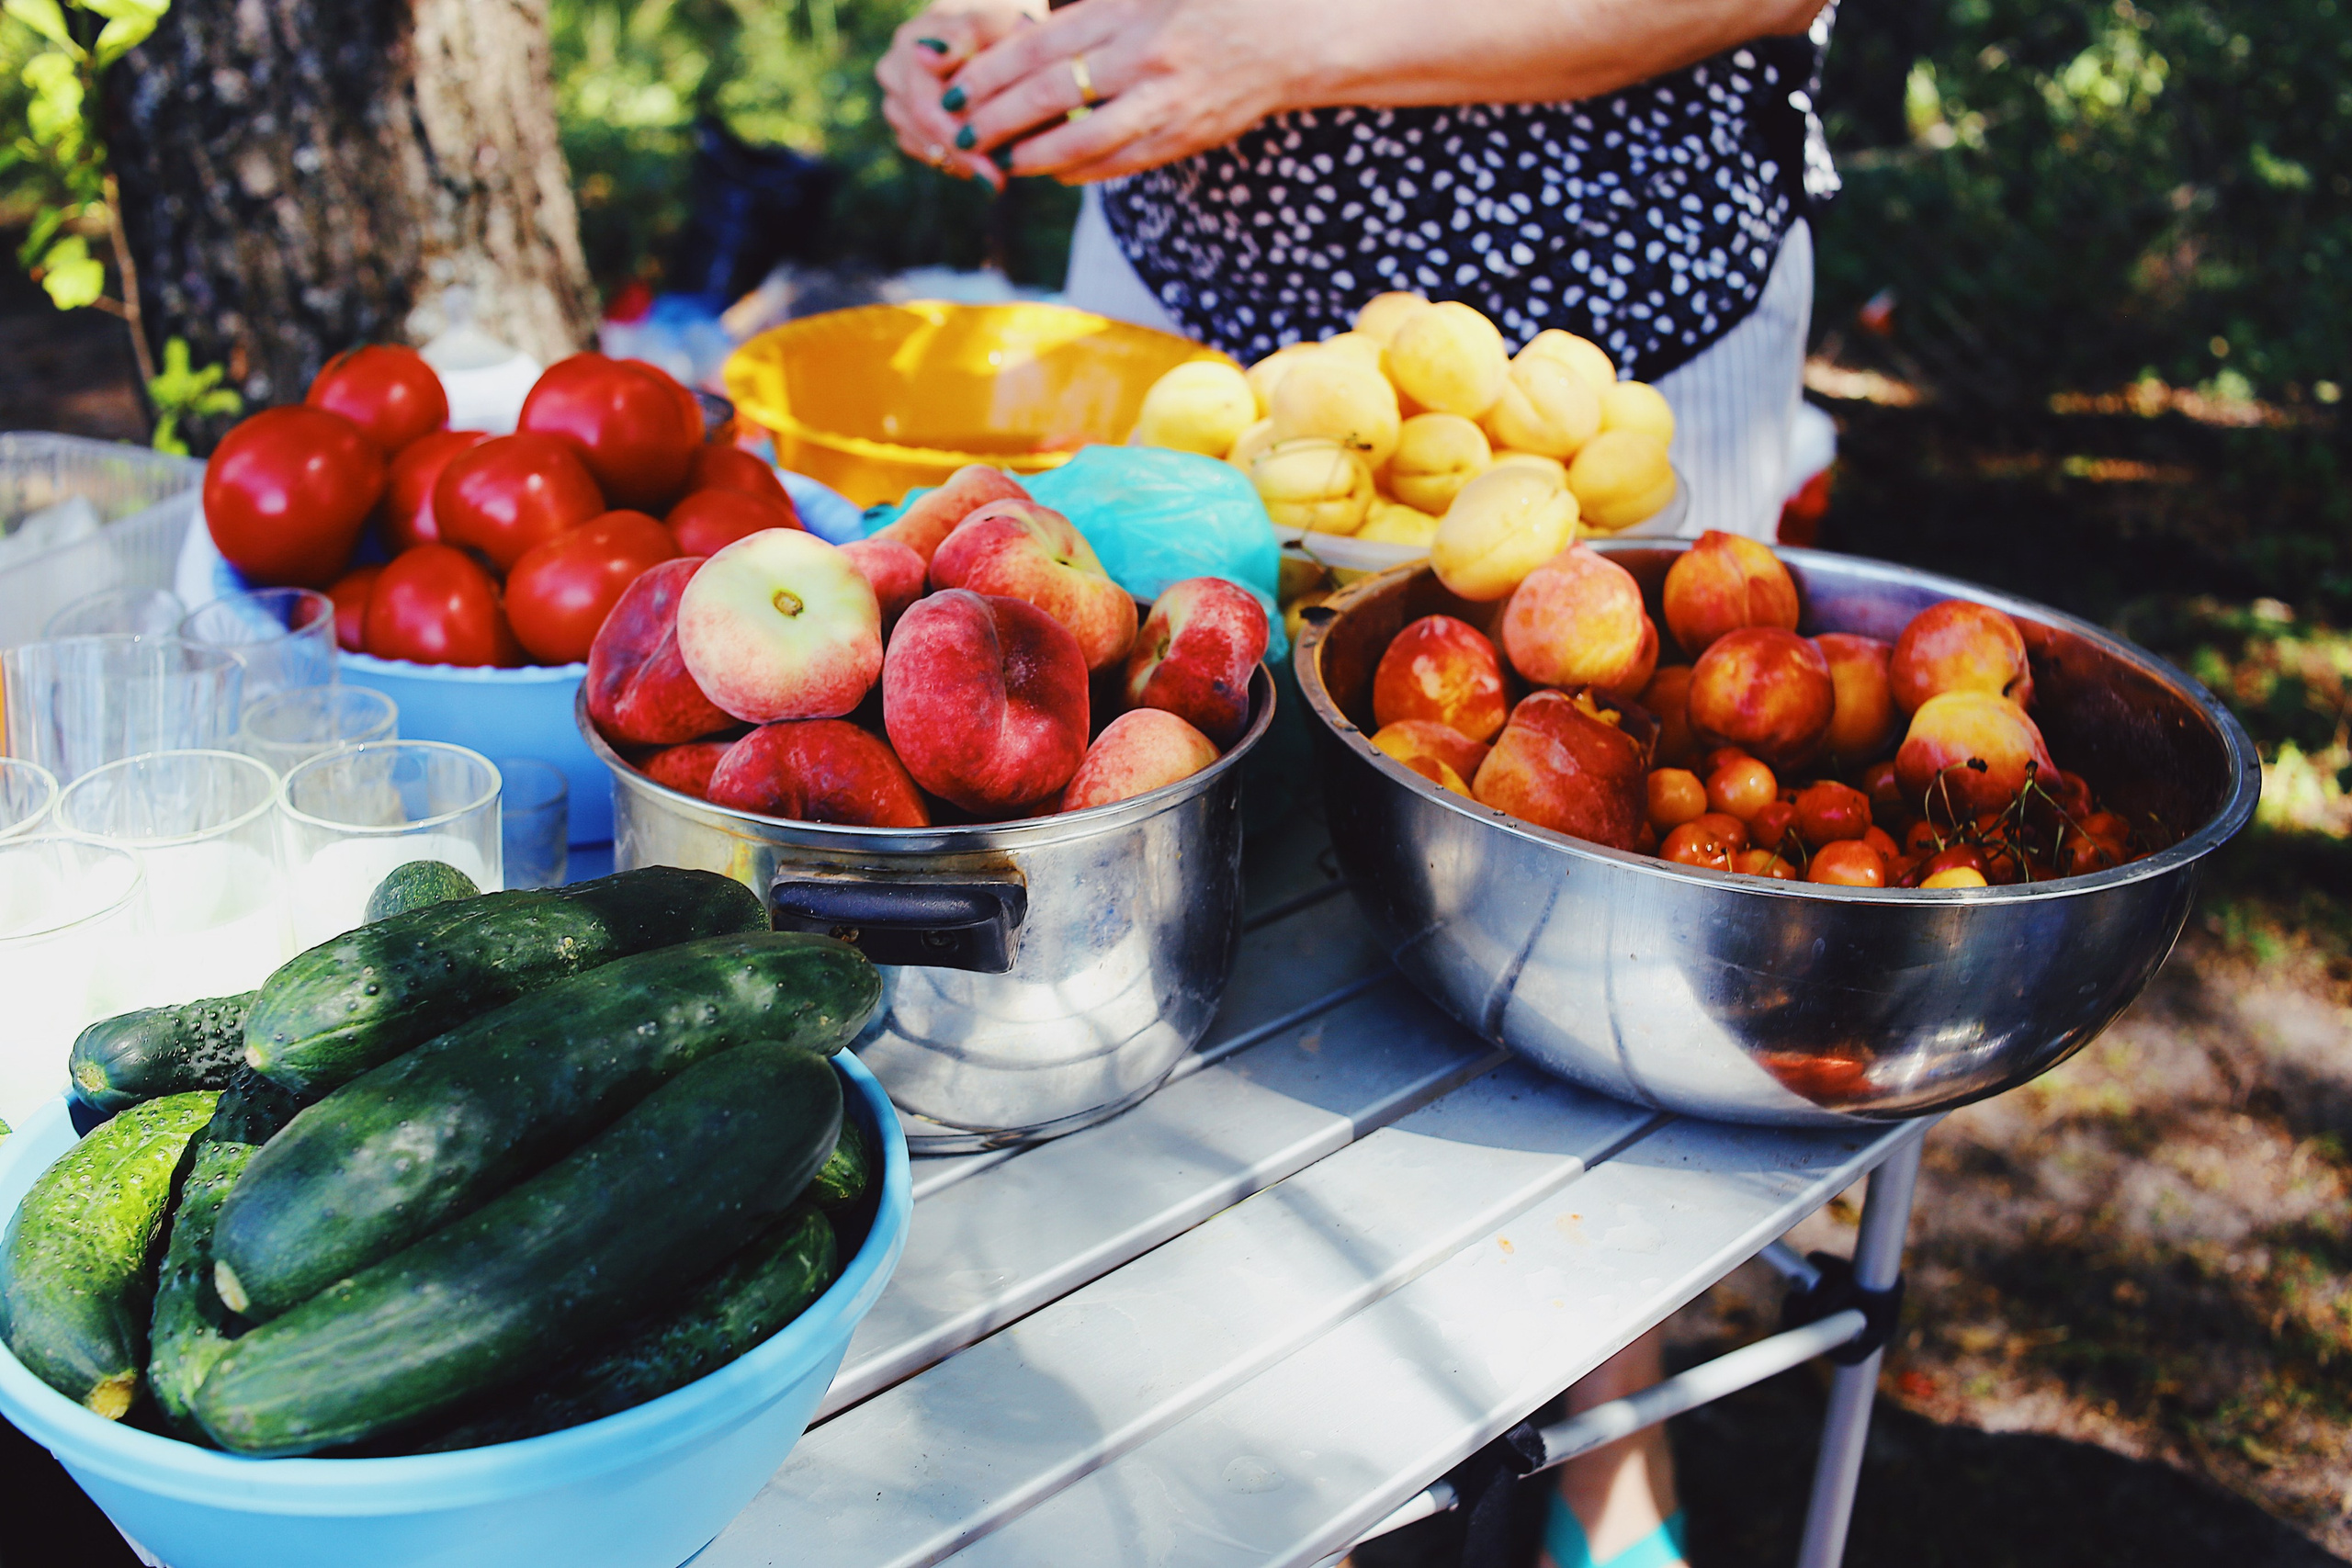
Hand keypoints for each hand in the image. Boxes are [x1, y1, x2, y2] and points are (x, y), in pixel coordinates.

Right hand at [877, 0, 1044, 186]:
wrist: (995, 32)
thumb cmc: (1001, 24)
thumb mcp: (992, 21)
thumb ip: (963, 34)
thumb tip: (926, 55)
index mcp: (910, 42)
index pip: (925, 103)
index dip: (957, 136)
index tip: (992, 165)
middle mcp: (893, 70)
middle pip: (921, 127)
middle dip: (962, 156)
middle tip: (997, 183)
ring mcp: (894, 97)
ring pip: (921, 144)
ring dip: (959, 161)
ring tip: (995, 173)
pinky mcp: (904, 121)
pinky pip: (924, 152)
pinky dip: (953, 160)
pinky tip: (980, 163)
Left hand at [939, 0, 1301, 185]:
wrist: (1293, 37)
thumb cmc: (1216, 0)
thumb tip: (1045, 9)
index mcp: (1127, 10)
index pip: (1037, 46)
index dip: (989, 72)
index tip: (954, 87)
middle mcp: (1142, 56)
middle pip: (1049, 93)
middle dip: (997, 117)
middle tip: (961, 131)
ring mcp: (1165, 102)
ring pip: (1083, 138)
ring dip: (1035, 154)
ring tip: (1002, 161)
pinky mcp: (1185, 136)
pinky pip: (1123, 161)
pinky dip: (1085, 170)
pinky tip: (1057, 173)